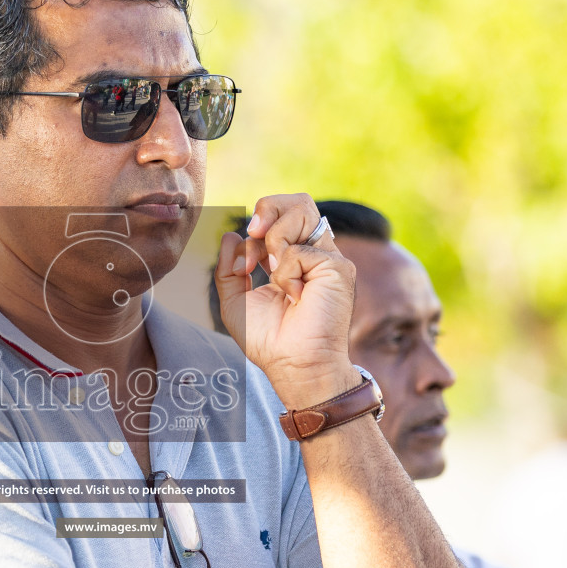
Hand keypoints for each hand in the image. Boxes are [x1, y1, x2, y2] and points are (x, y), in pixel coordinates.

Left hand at [213, 193, 358, 407]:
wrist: (293, 366)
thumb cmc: (269, 340)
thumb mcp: (235, 301)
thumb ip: (229, 268)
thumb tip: (230, 235)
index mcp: (294, 258)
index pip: (281, 215)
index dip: (255, 227)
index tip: (242, 265)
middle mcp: (313, 254)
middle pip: (298, 201)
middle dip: (269, 209)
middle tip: (254, 234)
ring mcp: (328, 259)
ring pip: (303, 210)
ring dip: (275, 236)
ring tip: (271, 268)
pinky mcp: (337, 268)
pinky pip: (300, 249)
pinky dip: (284, 272)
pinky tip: (292, 295)